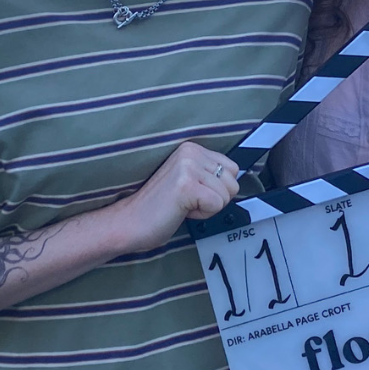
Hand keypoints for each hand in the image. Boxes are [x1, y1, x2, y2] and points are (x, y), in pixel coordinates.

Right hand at [107, 142, 237, 252]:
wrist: (131, 221)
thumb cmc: (161, 206)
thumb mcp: (189, 179)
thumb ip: (209, 174)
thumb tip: (237, 181)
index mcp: (191, 148)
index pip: (232, 169)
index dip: (217, 189)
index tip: (193, 193)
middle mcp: (190, 152)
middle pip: (233, 182)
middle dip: (215, 198)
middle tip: (188, 201)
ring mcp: (187, 167)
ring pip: (226, 195)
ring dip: (207, 208)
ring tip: (183, 205)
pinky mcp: (186, 185)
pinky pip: (217, 205)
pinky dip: (202, 214)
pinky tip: (182, 211)